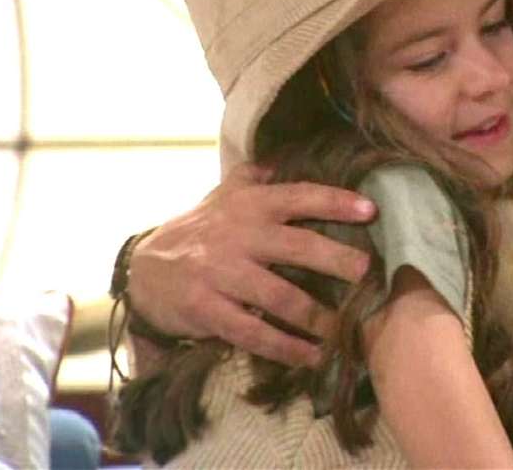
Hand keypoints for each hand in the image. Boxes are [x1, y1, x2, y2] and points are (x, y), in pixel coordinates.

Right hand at [128, 161, 376, 366]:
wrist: (142, 269)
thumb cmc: (199, 230)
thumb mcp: (223, 196)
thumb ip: (254, 178)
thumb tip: (284, 157)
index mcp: (249, 205)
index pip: (299, 196)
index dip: (335, 202)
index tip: (371, 210)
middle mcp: (239, 236)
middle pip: (298, 246)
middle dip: (338, 260)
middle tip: (368, 273)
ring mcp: (222, 274)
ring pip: (280, 296)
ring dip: (317, 316)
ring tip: (344, 329)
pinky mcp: (208, 310)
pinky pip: (254, 333)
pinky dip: (285, 347)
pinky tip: (310, 355)